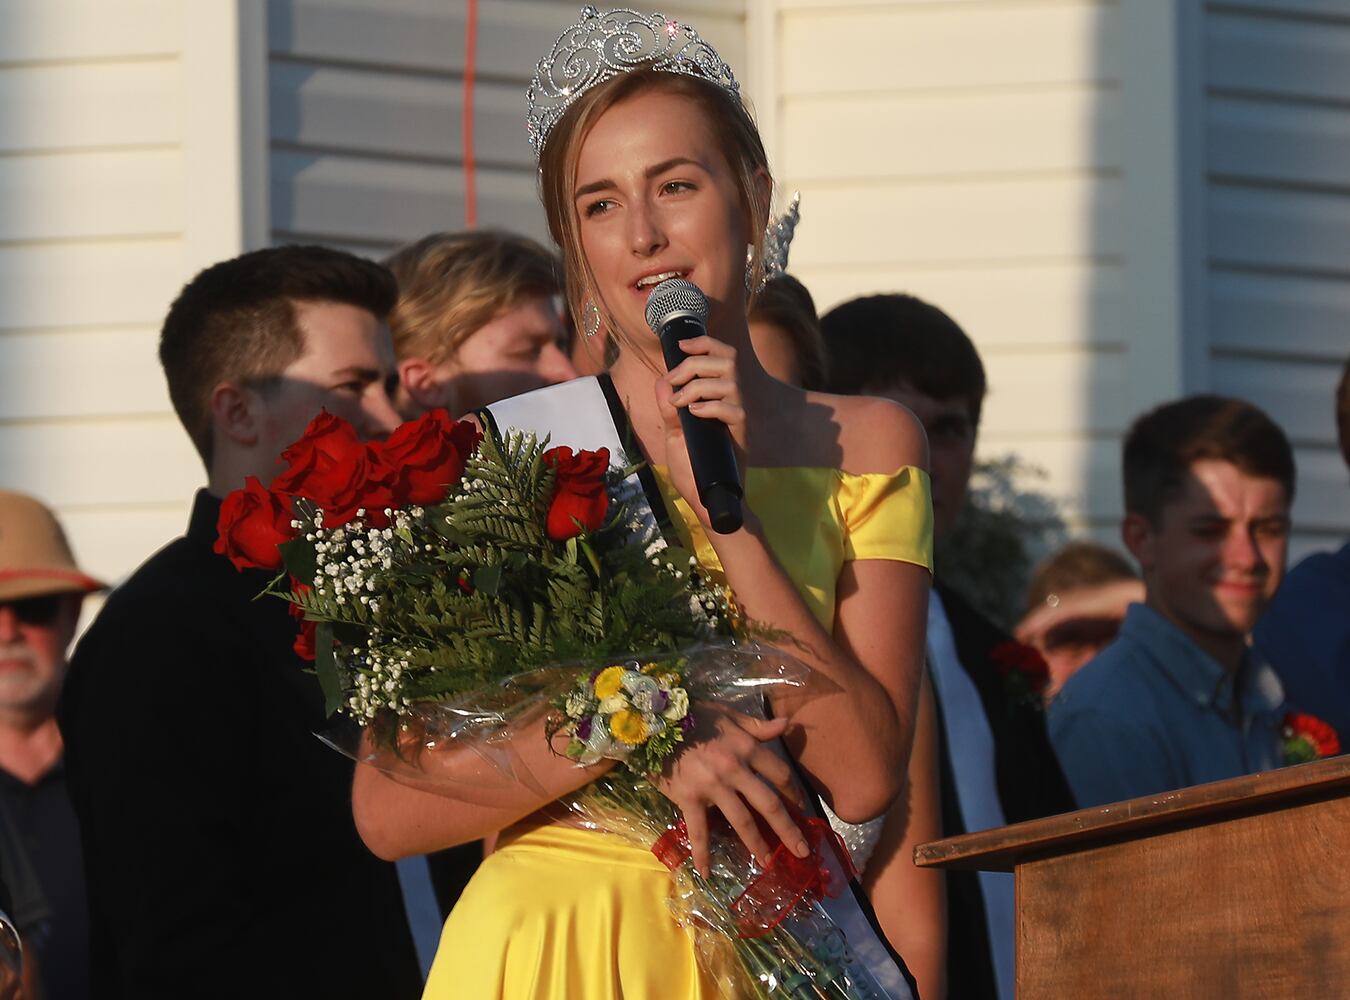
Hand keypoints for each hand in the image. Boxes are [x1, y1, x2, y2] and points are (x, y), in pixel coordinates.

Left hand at [654, 335, 746, 527]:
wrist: (707, 501)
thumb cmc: (693, 470)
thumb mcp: (674, 436)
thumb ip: (669, 410)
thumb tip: (662, 382)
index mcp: (720, 397)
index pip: (723, 356)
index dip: (705, 343)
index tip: (681, 345)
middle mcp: (734, 403)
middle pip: (728, 360)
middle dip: (695, 363)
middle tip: (675, 379)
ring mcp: (740, 419)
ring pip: (730, 381)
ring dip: (698, 385)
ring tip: (680, 402)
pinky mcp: (742, 436)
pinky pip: (733, 410)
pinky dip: (710, 407)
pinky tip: (694, 415)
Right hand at [654, 701, 808, 876]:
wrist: (654, 724)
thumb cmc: (693, 717)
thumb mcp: (729, 714)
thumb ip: (758, 725)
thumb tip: (787, 723)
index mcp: (746, 747)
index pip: (780, 774)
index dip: (793, 793)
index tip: (800, 807)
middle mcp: (734, 769)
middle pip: (769, 804)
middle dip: (788, 830)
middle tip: (802, 851)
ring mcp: (712, 786)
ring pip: (741, 821)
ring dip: (757, 845)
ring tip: (768, 863)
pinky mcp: (689, 798)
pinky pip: (698, 830)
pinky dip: (702, 853)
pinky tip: (706, 873)